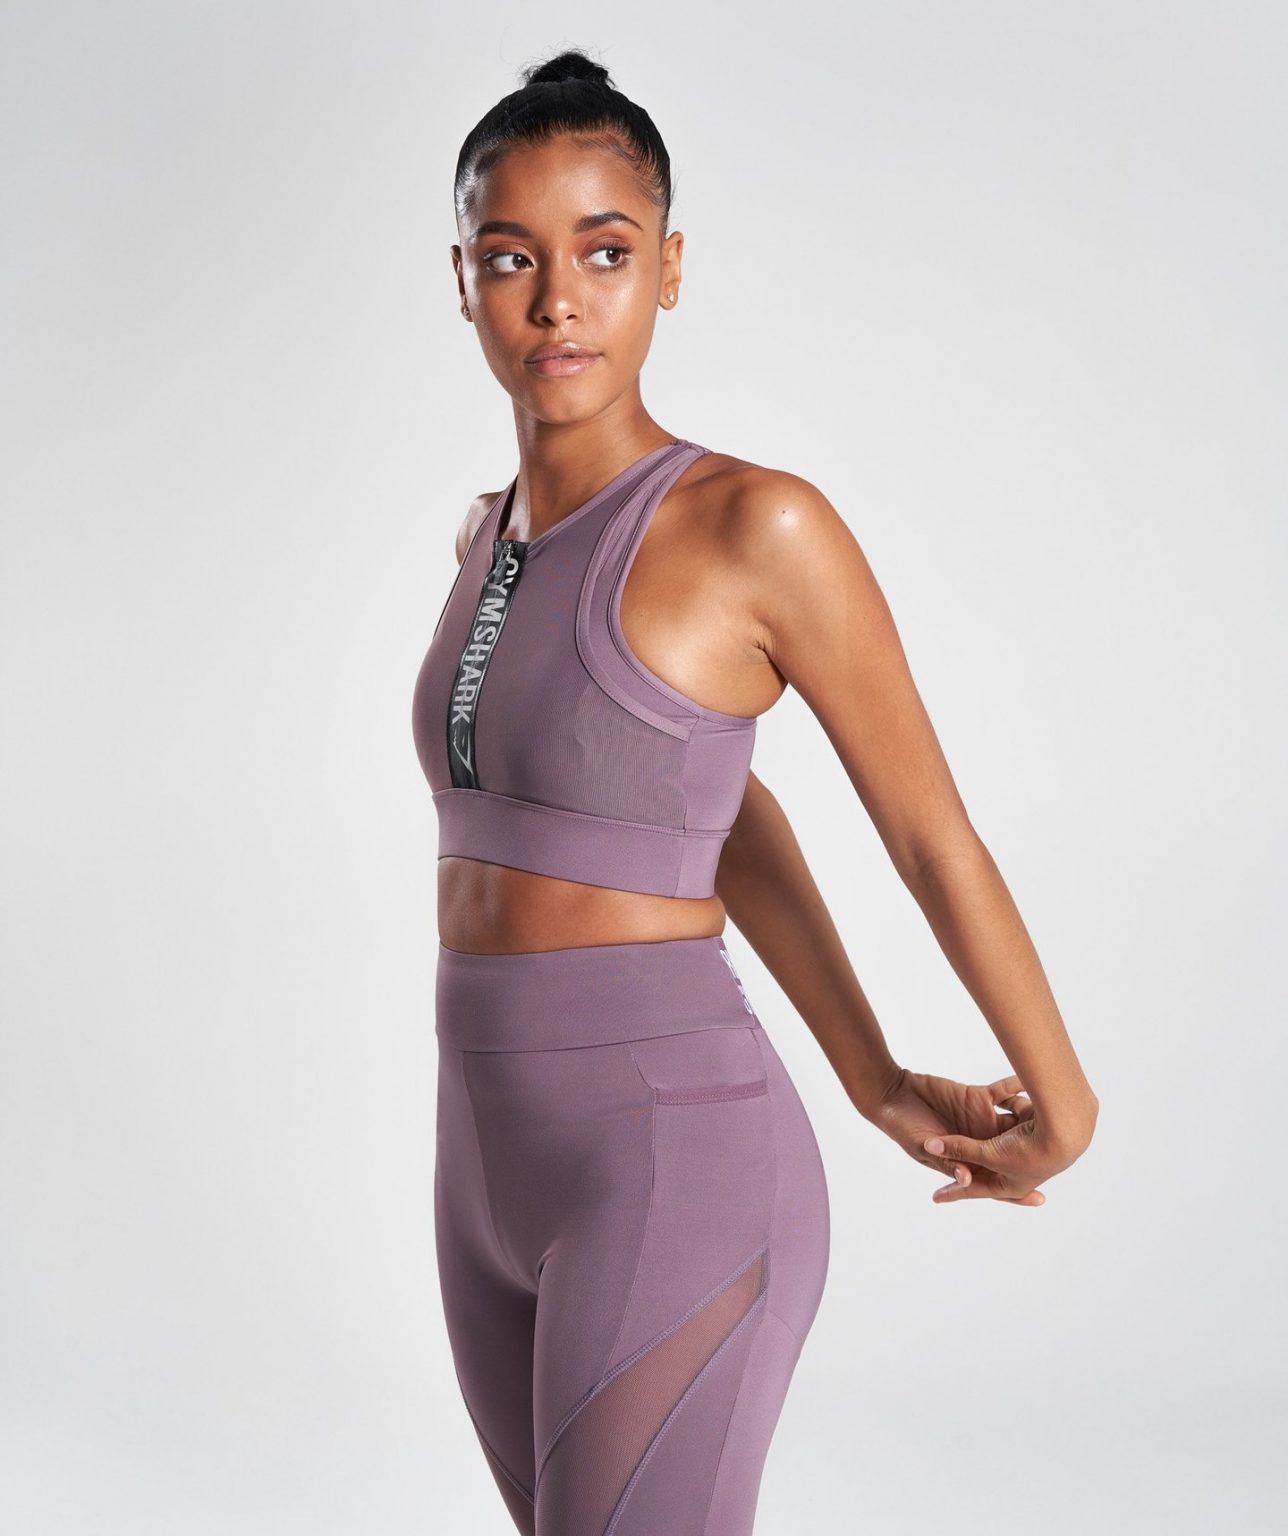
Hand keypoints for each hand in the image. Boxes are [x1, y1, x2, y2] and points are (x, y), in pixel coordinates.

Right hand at [868, 1066, 1093, 1205]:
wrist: (894, 1094)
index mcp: (967, 1161)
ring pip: (1014, 1121)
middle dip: (1035, 1150)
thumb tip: (967, 1178)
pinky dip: (1016, 1086)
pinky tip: (1029, 1080)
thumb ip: (945, 1160)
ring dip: (1029, 1117)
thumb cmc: (903, 1127)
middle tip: (1056, 1146)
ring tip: (1047, 1112)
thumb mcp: (922, 1146)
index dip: (1017, 1193)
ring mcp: (981, 1119)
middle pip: (1013, 1151)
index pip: (994, 1182)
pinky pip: (1003, 1092)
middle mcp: (979, 1142)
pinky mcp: (977, 1097)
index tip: (1040, 1199)